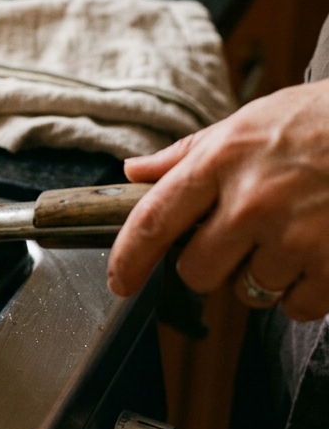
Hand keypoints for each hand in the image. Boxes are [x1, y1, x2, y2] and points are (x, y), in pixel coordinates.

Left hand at [108, 79, 328, 321]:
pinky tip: (315, 257)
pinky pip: (297, 306)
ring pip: (249, 291)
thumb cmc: (315, 121)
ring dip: (262, 276)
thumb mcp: (243, 125)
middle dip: (208, 265)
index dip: (129, 259)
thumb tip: (134, 172)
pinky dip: (302, 293)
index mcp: (219, 163)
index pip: (154, 220)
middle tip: (236, 240)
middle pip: (197, 271)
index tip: (120, 282)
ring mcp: (294, 236)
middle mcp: (251, 203)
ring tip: (287, 237)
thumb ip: (185, 155)